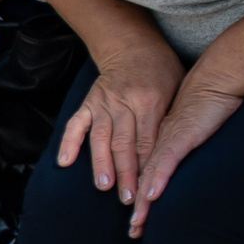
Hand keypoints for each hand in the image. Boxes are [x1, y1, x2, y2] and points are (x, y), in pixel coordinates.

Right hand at [57, 39, 186, 217]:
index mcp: (149, 101)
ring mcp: (103, 103)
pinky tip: (65, 163)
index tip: (148, 188)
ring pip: (101, 138)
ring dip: (101, 164)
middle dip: (126, 172)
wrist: (135, 47)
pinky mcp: (89, 102)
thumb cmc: (163, 71)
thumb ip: (170, 117)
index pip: (147, 140)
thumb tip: (170, 152)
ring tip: (104, 186)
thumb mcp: (177, 88)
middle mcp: (124, 103)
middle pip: (124, 143)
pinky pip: (76, 124)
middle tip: (128, 197)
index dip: (146, 165)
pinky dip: (69, 143)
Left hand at [128, 80, 243, 236]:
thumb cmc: (210, 99)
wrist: (218, 78)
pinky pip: (166, 161)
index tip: (139, 218)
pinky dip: (158, 180)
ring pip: (150, 175)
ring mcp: (169, 140)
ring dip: (144, 202)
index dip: (142, 197)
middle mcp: (160, 142)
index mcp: (162, 140)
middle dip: (139, 207)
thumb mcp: (195, 124)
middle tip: (134, 231)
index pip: (148, 173)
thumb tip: (191, 151)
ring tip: (138, 223)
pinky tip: (152, 196)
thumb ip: (189, 140)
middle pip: (145, 180)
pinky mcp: (181, 136)